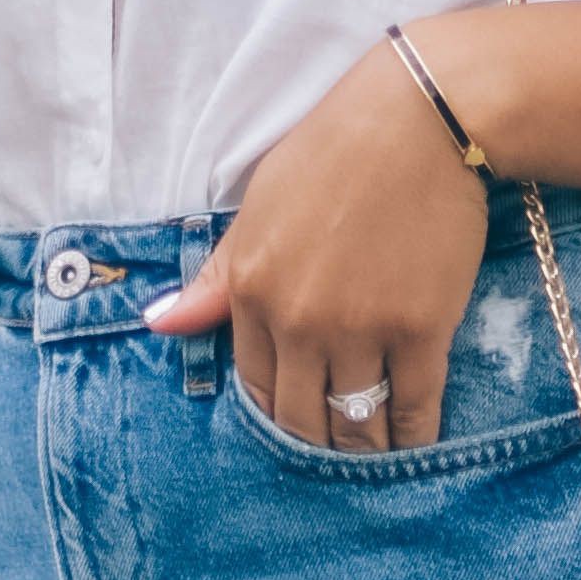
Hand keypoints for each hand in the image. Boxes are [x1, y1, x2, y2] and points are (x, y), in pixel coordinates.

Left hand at [155, 35, 493, 450]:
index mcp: (251, 290)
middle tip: (335, 456)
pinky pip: (412, 409)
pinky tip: (415, 447)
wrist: (419, 121)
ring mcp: (360, 330)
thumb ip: (216, 278)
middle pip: (301, 420)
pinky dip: (414, 439)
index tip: (297, 426)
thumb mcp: (258, 208)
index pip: (254, 386)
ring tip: (375, 459)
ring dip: (364, 452)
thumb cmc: (334, 152)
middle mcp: (299, 321)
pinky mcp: (420, 331)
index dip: (276, 415)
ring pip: (355, 424)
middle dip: (317, 446)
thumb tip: (160, 325)